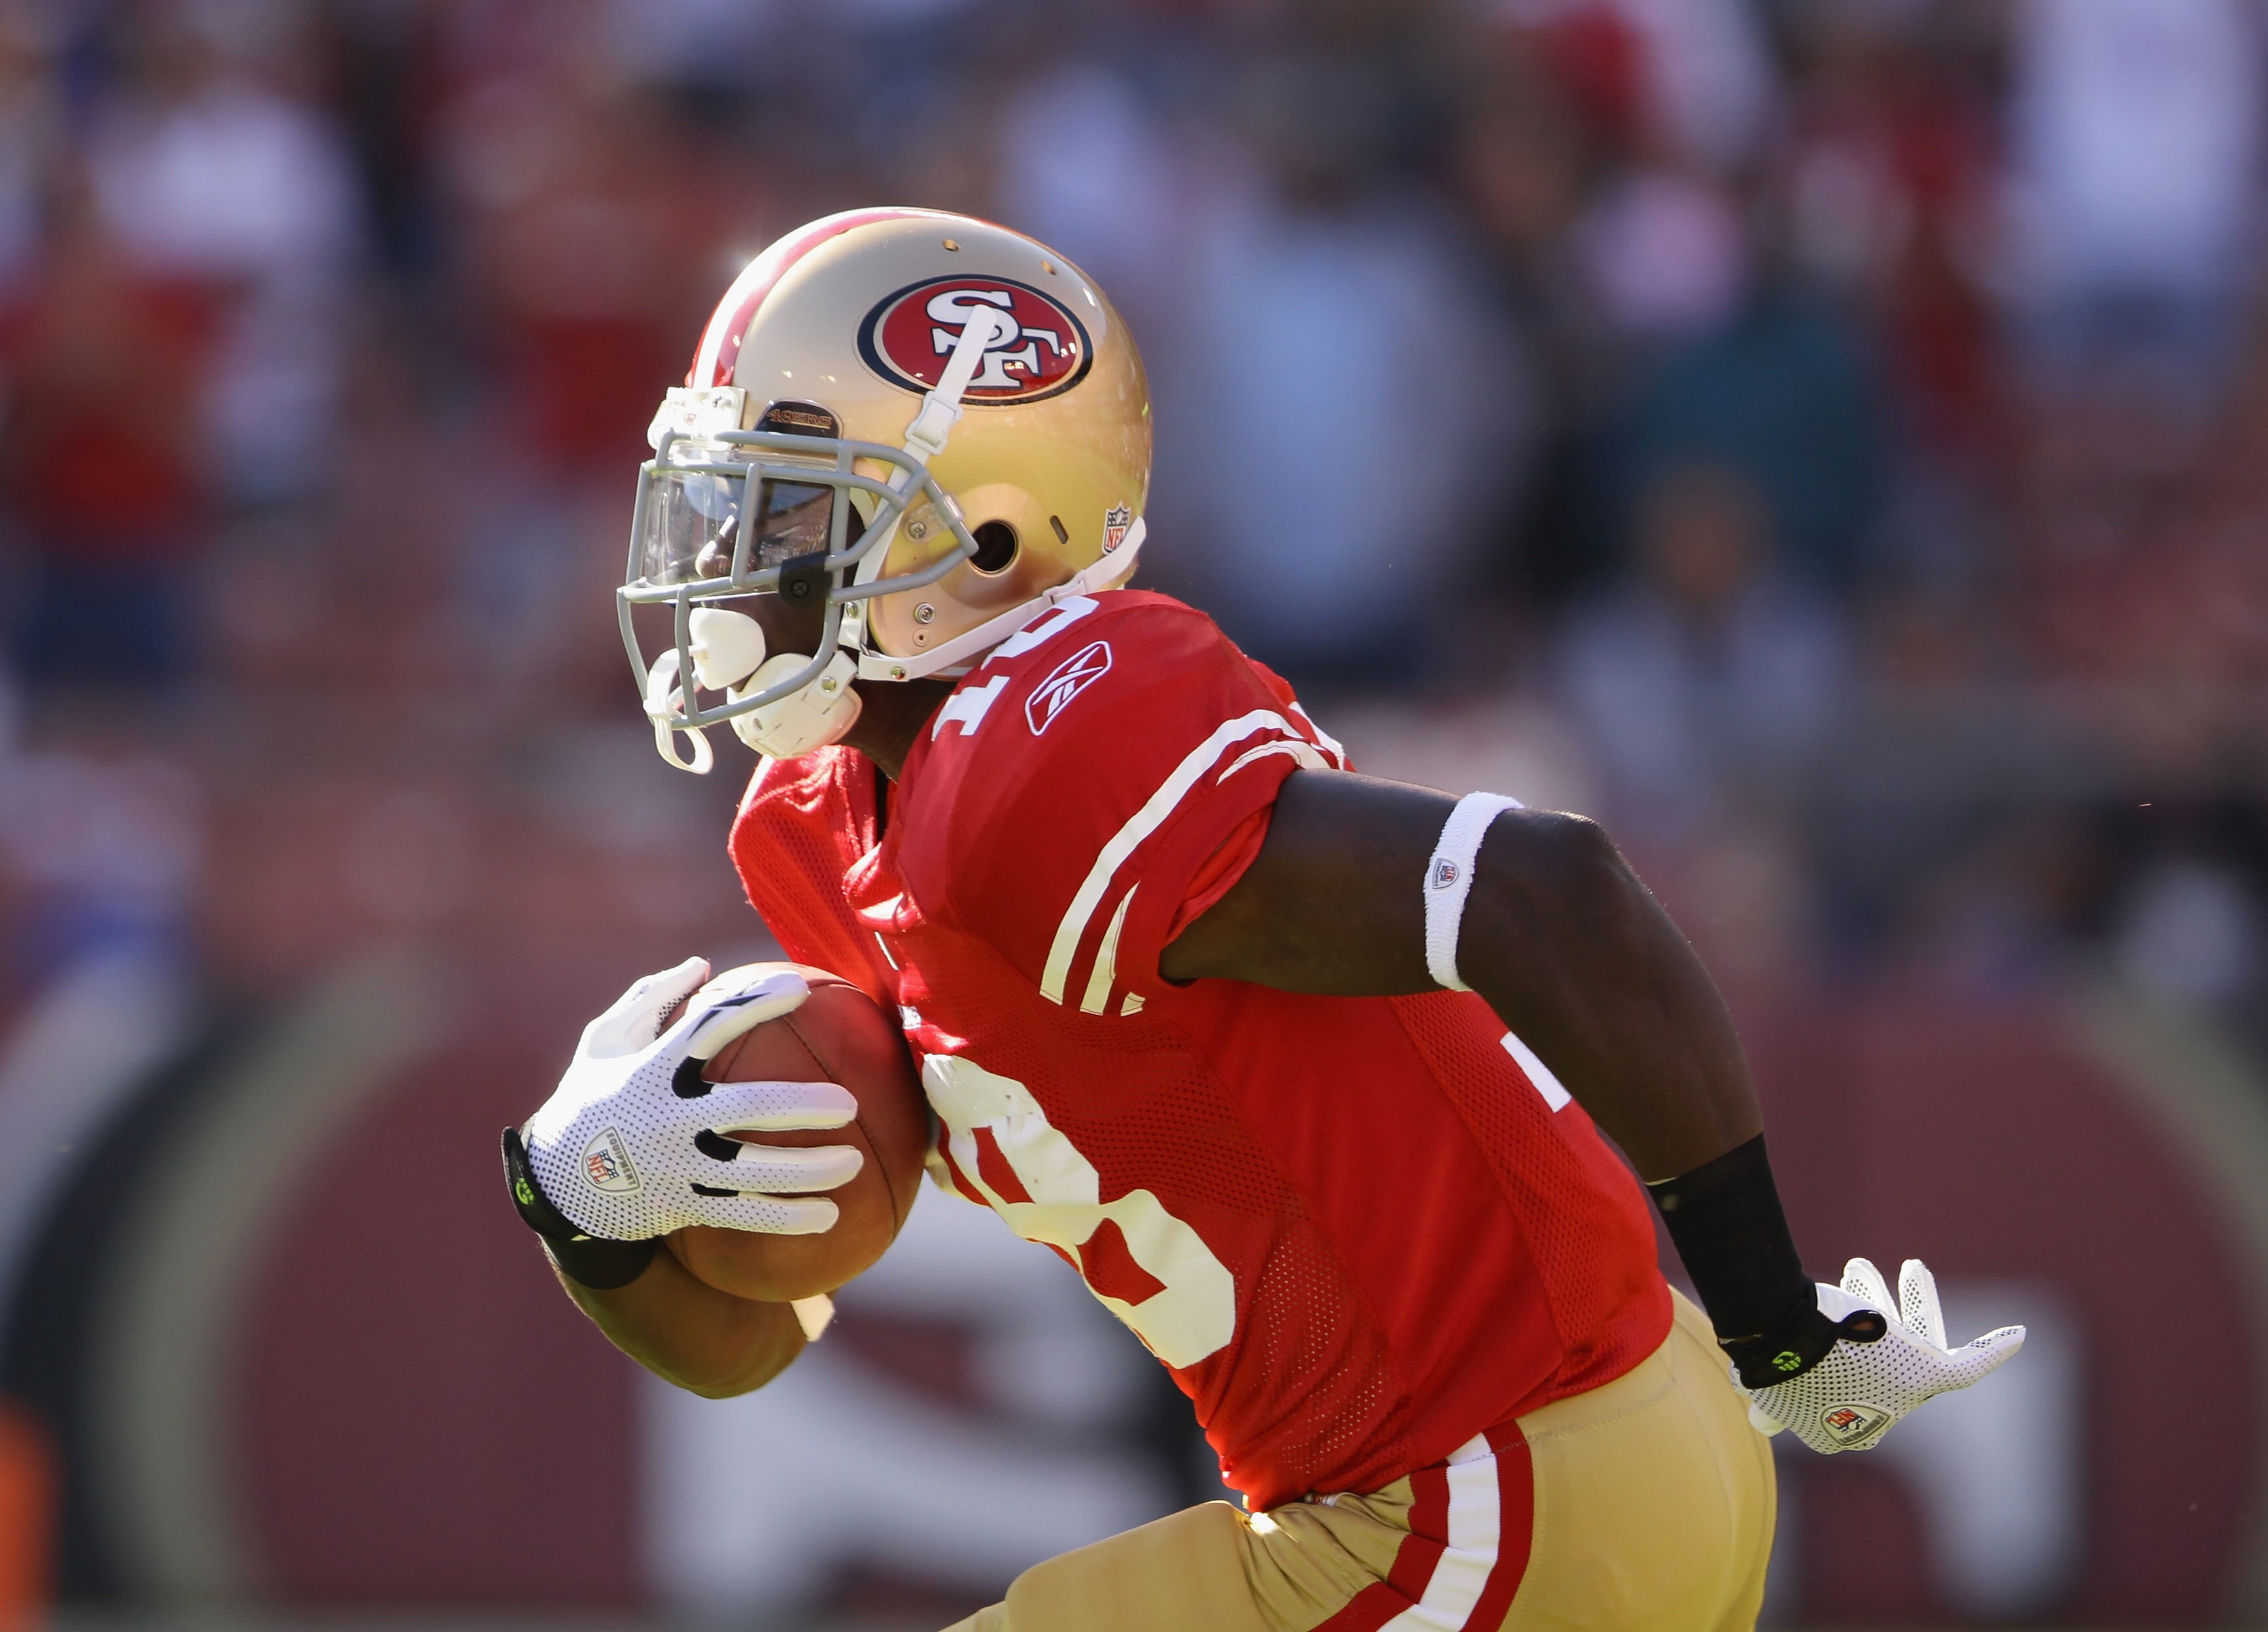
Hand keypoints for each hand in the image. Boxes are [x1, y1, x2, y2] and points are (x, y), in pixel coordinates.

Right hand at [522, 958, 861, 1241]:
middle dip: (803, 1106)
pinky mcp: (681, 1205)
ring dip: (809, 1170)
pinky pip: (743, 1214)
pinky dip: (787, 1218)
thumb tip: (700, 965)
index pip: (711, 1026)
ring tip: (854, 1163)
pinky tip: (830, 1218)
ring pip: (753, 1171)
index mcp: (653, 1069)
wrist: (555, 1181)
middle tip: (850, 1103)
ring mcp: (676, 1167)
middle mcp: (669, 1118)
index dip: (756, 1003)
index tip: (800, 988)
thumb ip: (650, 999)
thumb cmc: (590, 1097)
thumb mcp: (603, 1041)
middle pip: (748, 1108)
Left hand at [1742, 1257, 2024, 1452]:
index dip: (1841, 1355)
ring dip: (1889, 1297)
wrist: (1788, 1345)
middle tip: (1857, 1269)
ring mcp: (1905, 1394)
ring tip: (1865, 1263)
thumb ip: (1769, 1410)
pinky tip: (2018, 1336)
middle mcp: (1878, 1414)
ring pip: (1907, 1337)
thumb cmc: (1774, 1364)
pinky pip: (1967, 1367)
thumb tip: (1760, 1421)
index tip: (1827, 1326)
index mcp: (1839, 1432)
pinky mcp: (1928, 1372)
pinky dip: (1991, 1351)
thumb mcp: (1767, 1393)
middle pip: (1881, 1355)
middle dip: (1870, 1309)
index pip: (1853, 1390)